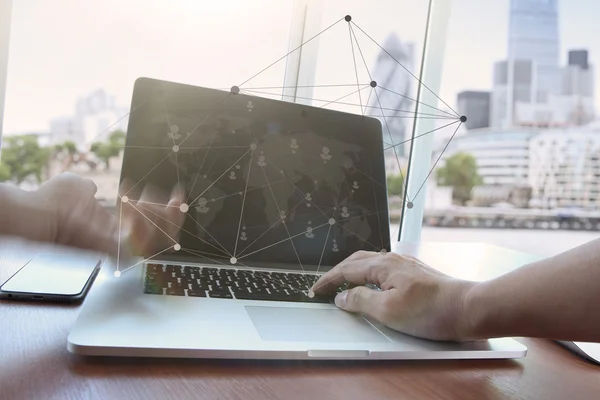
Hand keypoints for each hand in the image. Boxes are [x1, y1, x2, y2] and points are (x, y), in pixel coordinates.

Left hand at [34, 172, 184, 256]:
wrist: (38, 213)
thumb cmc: (53, 201)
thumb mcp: (77, 187)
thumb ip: (90, 189)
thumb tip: (93, 188)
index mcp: (114, 228)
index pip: (151, 226)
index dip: (167, 211)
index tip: (178, 195)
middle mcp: (121, 240)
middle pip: (163, 236)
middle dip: (173, 216)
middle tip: (177, 200)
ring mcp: (120, 246)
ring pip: (157, 237)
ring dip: (157, 215)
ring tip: (142, 199)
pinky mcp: (116, 247)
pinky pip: (141, 236)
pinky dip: (140, 217)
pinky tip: (131, 202)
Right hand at [311, 251, 476, 340]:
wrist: (468, 308)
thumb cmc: (432, 310)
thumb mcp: (388, 310)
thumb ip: (361, 300)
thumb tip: (342, 296)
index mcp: (383, 265)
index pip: (346, 270)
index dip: (328, 280)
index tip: (315, 290)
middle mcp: (393, 260)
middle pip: (356, 261)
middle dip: (338, 272)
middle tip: (325, 286)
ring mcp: (406, 264)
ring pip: (370, 263)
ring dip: (352, 271)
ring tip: (343, 284)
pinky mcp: (415, 273)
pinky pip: (383, 268)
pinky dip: (368, 274)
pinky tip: (373, 284)